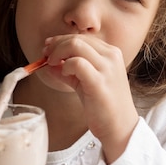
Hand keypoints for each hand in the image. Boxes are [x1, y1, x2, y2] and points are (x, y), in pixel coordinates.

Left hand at [43, 34, 138, 163]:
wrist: (120, 127)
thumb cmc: (104, 105)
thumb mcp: (86, 81)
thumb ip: (70, 69)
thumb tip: (49, 61)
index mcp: (111, 53)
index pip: (82, 37)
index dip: (61, 40)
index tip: (48, 48)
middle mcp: (111, 56)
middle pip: (76, 38)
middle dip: (55, 45)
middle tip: (45, 56)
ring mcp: (107, 68)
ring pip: (75, 45)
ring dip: (57, 53)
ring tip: (52, 64)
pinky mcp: (99, 82)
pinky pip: (77, 63)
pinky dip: (65, 66)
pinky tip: (64, 74)